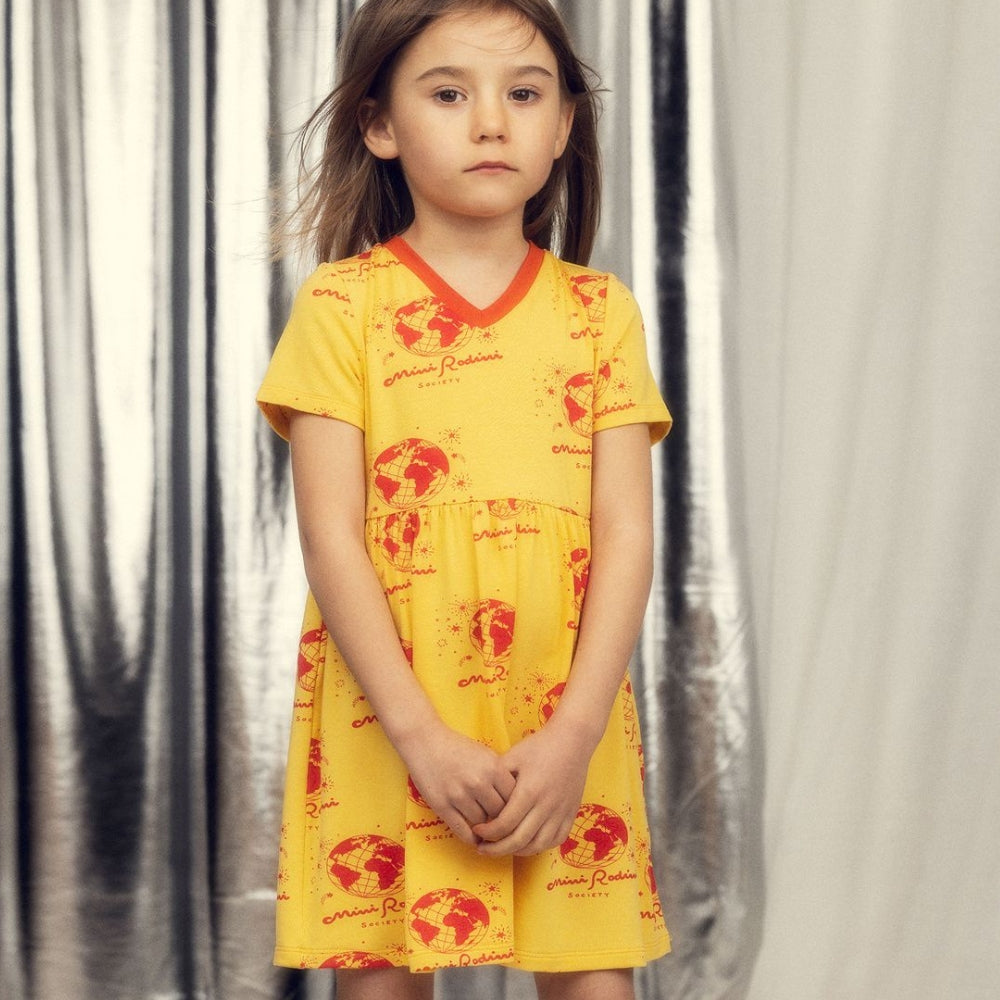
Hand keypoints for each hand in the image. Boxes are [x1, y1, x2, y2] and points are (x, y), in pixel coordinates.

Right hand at [399, 724, 516, 846]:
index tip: (511, 810)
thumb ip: (500, 776)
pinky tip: (474, 838)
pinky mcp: (442, 806)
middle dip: (499, 818)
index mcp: (493, 767)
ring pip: (482, 823)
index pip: (514, 798)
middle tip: (498, 821)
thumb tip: (515, 802)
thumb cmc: (458, 747)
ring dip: (483, 826)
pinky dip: (471, 838)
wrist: (424, 741)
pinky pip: (462, 831)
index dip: (514, 806)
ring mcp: (459, 795)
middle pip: (499, 813)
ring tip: (483, 825)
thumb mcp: (485, 754)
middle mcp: (478, 782)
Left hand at [471, 719, 593, 856]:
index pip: (504, 824)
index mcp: (529, 791)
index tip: (477, 830)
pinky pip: (556, 840)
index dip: (487, 832)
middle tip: (483, 848)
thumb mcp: (513, 757)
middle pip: (519, 840)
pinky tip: (528, 842)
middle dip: (497, 849)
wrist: (572, 740)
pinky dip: (541, 846)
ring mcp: (561, 812)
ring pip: (538, 845)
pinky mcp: (572, 813)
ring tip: (503, 847)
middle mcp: (546, 806)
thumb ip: (497, 779)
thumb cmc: (539, 746)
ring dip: (518, 851)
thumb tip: (481, 798)